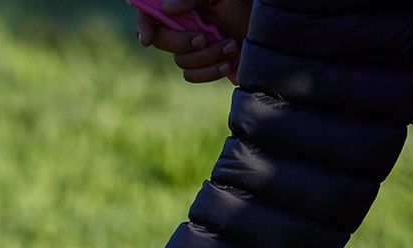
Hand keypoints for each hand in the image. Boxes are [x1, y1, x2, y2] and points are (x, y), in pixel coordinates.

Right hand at [134, 0, 249, 83]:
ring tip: (231, 45)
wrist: (269, 27)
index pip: (148, 14)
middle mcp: (181, 25)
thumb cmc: (243, 3)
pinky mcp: (203, 65)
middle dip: (182, 42)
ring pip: (180, 60)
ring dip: (206, 56)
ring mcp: (191, 47)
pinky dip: (209, 72)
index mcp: (180, 6)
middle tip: (203, 38)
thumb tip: (166, 8)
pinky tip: (228, 64)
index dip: (143, 26)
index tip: (148, 39)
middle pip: (161, 41)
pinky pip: (191, 75)